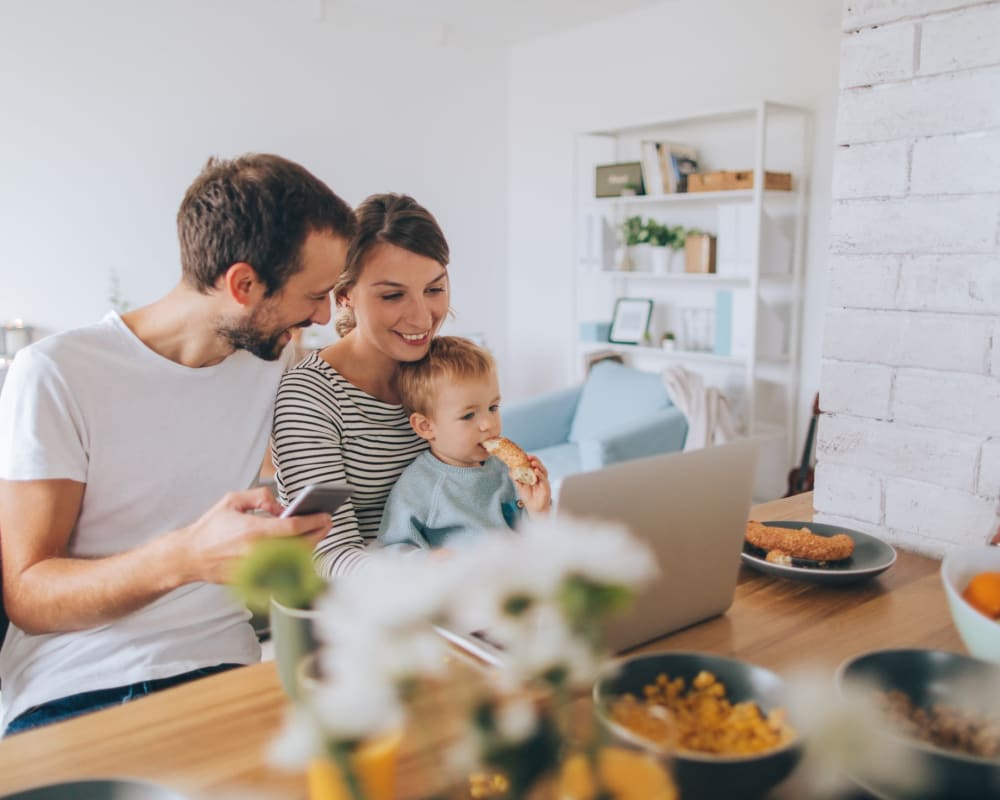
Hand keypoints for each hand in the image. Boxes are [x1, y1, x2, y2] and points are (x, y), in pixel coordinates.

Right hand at [175, 487, 331, 583]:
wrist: (190, 556)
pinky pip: (283, 570)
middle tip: (326, 523)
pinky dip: (294, 560)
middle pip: (301, 545)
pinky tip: (299, 549)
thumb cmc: (211, 528)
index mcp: (254, 530)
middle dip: (319, 533)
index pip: (294, 527)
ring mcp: (258, 568)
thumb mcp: (232, 500)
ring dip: (309, 546)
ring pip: (294, 559)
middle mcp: (258, 551)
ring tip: (315, 534)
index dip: (314, 521)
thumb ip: (260, 497)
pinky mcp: (255, 579)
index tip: (325, 515)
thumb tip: (282, 506)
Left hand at [515, 456, 551, 514]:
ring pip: (543, 470)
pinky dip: (540, 474)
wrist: (534, 508)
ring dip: (538, 465)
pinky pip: (544, 478)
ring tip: (533, 463)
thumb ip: (516, 478)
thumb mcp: (520, 486)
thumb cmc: (528, 497)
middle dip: (535, 460)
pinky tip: (536, 471)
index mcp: (533, 475)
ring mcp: (543, 480)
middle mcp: (539, 476)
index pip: (532, 465)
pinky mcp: (546, 486)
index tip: (525, 455)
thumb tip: (510, 471)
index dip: (530, 460)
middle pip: (539, 465)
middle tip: (529, 457)